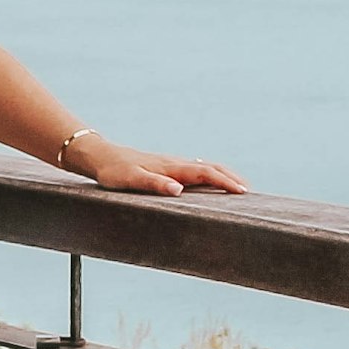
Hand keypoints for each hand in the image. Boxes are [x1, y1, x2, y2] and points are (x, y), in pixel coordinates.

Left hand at [70, 138, 248, 196]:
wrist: (100, 156)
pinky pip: (193, 169)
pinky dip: (209, 174)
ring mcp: (171, 164)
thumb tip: (178, 190)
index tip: (242, 192)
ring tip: (237, 186)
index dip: (224, 182)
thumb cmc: (113, 171)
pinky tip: (209, 180)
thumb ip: (154, 184)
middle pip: (209, 167)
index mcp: (170, 168)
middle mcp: (174, 164)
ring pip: (203, 167)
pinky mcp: (165, 167)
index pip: (204, 173)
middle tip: (248, 191)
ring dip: (222, 175)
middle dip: (230, 178)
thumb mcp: (131, 180)